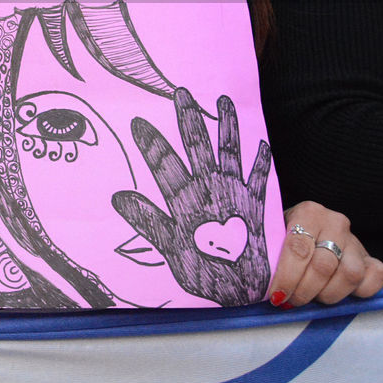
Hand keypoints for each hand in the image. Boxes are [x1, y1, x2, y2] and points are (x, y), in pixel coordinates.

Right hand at [112, 88, 271, 305]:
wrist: (248, 290)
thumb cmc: (205, 272)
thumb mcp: (170, 250)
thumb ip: (148, 221)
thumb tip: (119, 196)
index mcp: (187, 201)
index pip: (163, 164)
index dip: (151, 142)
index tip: (138, 120)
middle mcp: (211, 190)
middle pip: (198, 147)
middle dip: (189, 119)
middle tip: (182, 93)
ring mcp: (236, 194)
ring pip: (230, 152)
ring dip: (227, 126)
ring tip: (223, 102)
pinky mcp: (256, 205)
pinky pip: (260, 178)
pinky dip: (261, 162)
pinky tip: (263, 144)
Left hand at [267, 202, 382, 307]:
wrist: (312, 234)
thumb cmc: (287, 239)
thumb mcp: (274, 238)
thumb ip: (269, 254)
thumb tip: (255, 281)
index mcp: (308, 212)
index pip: (298, 248)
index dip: (286, 277)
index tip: (276, 295)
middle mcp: (335, 223)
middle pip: (323, 266)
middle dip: (304, 290)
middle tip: (292, 300)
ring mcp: (356, 241)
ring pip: (349, 275)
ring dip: (328, 294)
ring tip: (313, 297)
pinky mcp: (372, 259)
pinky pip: (374, 279)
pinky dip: (358, 293)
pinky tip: (340, 293)